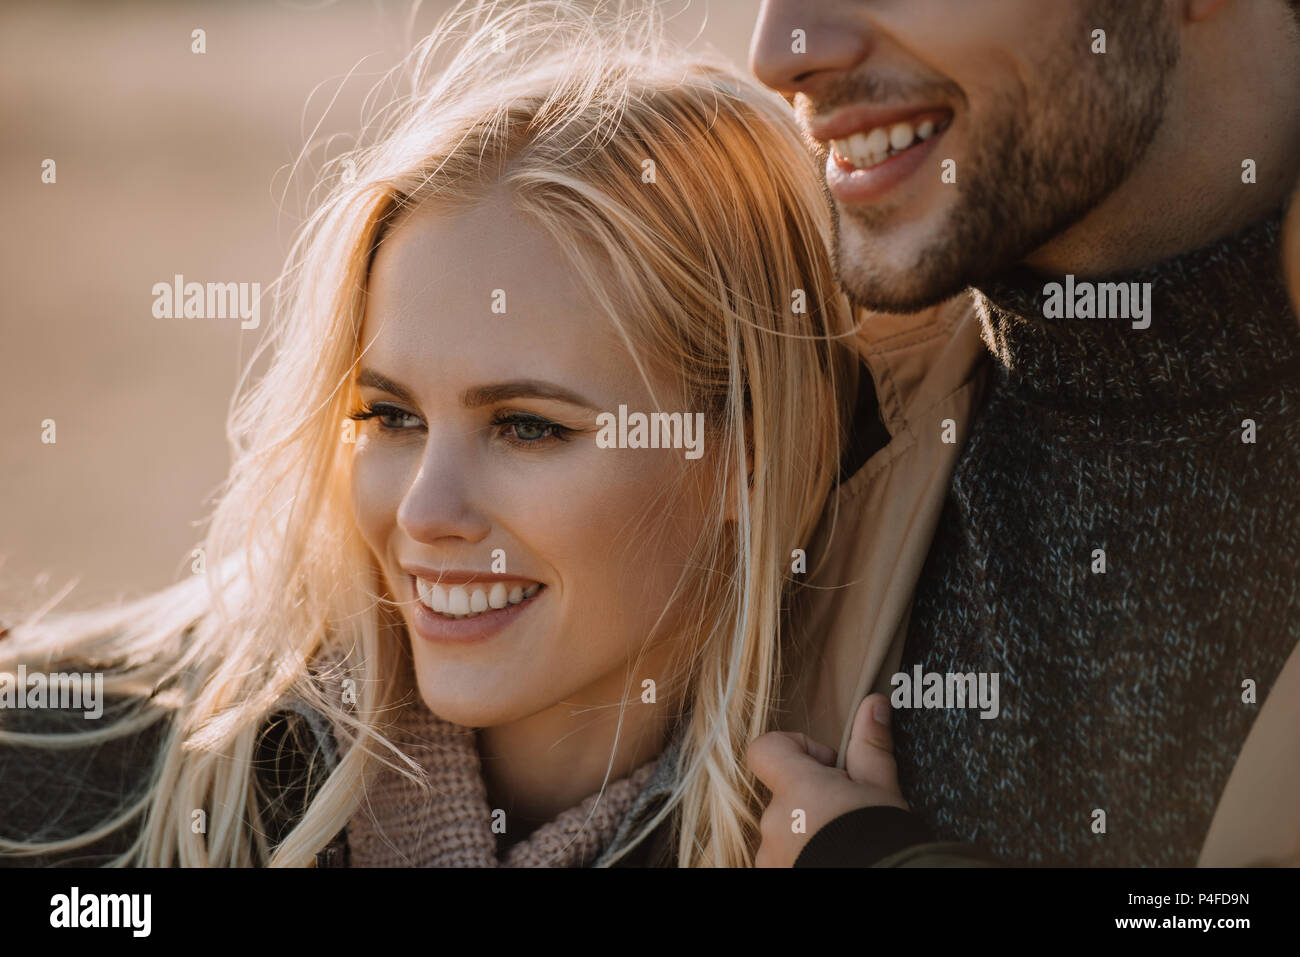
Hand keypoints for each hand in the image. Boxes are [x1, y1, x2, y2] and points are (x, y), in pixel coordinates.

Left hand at [746, 692, 907, 866]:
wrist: (890, 887)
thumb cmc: (886, 841)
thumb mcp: (883, 791)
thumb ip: (870, 746)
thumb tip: (874, 704)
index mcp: (796, 790)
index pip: (765, 748)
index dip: (797, 747)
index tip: (830, 766)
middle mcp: (774, 824)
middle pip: (782, 794)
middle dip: (813, 798)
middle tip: (850, 813)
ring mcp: (769, 857)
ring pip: (783, 830)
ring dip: (808, 830)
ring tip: (845, 842)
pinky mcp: (773, 878)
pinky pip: (782, 858)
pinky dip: (802, 856)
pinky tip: (834, 860)